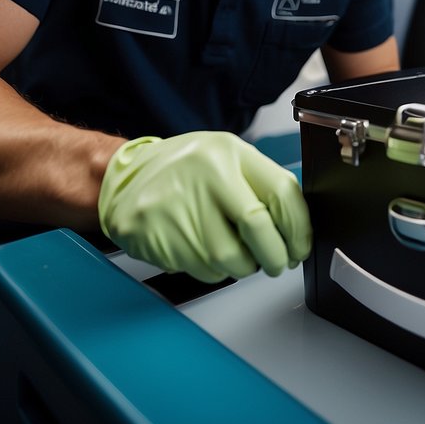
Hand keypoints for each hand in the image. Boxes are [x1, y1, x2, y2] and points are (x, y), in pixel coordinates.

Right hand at [98, 132, 310, 282]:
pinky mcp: (160, 238)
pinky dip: (215, 270)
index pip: (281, 192)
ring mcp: (179, 207)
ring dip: (244, 267)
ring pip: (231, 259)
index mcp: (228, 153)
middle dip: (276, 256)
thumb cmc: (183, 170)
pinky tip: (205, 251)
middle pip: (259, 229)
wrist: (124, 179)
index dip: (299, 228)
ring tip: (237, 254)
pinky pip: (204, 270)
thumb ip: (261, 185)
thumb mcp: (226, 158)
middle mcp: (205, 176)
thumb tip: (297, 226)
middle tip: (278, 262)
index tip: (300, 246)